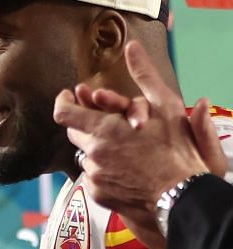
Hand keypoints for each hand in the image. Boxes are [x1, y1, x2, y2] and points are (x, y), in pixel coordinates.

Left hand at [52, 40, 226, 248]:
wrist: (186, 202)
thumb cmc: (181, 154)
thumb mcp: (169, 109)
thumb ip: (146, 77)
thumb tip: (132, 46)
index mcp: (105, 129)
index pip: (64, 112)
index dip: (64, 102)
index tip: (70, 96)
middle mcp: (94, 151)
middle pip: (75, 132)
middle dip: (88, 124)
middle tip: (107, 123)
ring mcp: (95, 174)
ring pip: (86, 154)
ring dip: (99, 149)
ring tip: (125, 151)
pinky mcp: (97, 193)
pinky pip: (92, 177)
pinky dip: (104, 172)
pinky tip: (126, 172)